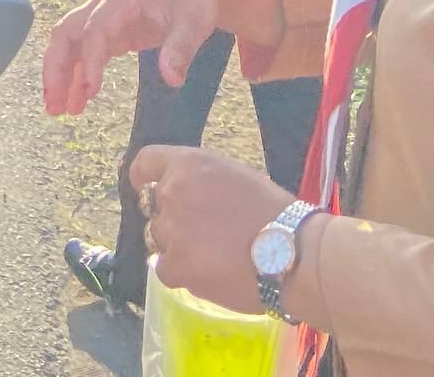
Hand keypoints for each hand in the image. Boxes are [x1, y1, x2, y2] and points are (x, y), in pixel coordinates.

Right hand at [42, 0, 273, 117]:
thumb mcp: (194, 20)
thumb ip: (181, 49)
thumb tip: (171, 80)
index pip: (94, 30)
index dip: (89, 60)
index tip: (91, 92)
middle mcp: (104, 4)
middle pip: (66, 33)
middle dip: (56, 67)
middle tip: (53, 103)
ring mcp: (105, 17)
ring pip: (71, 44)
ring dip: (61, 74)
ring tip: (57, 110)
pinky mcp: (112, 31)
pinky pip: (87, 52)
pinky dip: (78, 74)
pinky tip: (77, 101)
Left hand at [131, 146, 295, 315]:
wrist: (291, 251)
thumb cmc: (273, 211)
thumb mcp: (236, 176)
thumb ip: (203, 180)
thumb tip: (186, 189)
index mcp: (188, 163)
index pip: (146, 161)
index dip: (142, 175)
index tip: (143, 184)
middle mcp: (172, 192)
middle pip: (154, 206)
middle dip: (171, 217)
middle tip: (200, 232)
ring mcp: (171, 230)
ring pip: (158, 238)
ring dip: (176, 245)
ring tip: (210, 254)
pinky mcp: (175, 266)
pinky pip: (164, 268)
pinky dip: (181, 271)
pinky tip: (208, 272)